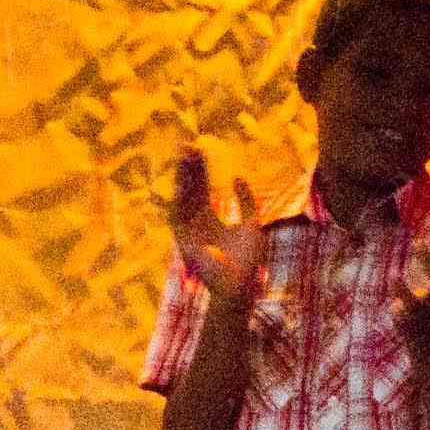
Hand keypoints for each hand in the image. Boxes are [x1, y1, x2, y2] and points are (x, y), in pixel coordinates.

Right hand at [166, 147, 259, 302]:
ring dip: (182, 177)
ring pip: (183, 197)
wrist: (242, 285)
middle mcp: (196, 221)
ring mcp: (189, 230)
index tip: (199, 148)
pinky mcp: (183, 241)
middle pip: (190, 189)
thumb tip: (238, 177)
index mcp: (210, 218)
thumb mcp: (251, 224)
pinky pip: (177, 216)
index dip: (200, 169)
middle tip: (186, 144)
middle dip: (188, 168)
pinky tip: (182, 182)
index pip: (202, 187)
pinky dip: (178, 198)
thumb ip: (246, 201)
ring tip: (183, 157)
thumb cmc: (248, 259)